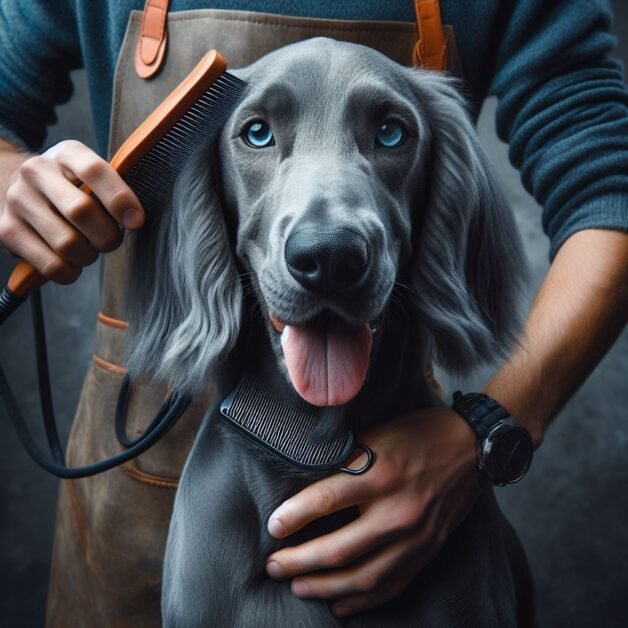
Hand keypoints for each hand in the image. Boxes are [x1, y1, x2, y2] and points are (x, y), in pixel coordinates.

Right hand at [0, 139, 143, 283]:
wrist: (14, 188)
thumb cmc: (70, 188)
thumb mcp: (90, 176)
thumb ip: (113, 190)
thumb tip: (134, 219)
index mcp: (66, 153)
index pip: (95, 171)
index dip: (120, 199)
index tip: (137, 221)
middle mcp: (36, 171)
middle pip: (82, 211)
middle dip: (107, 236)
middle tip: (110, 240)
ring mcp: (18, 201)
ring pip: (67, 243)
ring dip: (89, 256)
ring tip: (88, 249)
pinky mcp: (7, 231)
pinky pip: (51, 264)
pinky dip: (70, 272)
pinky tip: (72, 263)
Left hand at [265, 407, 487, 616]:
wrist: (471, 446)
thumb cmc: (417, 434)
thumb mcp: (377, 434)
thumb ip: (345, 461)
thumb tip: (304, 487)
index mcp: (381, 473)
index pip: (324, 500)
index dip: (293, 517)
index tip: (273, 527)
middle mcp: (398, 510)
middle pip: (338, 549)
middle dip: (299, 561)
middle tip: (273, 566)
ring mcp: (416, 536)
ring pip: (363, 576)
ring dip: (325, 587)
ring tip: (297, 587)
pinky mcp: (428, 550)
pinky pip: (392, 584)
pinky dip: (363, 599)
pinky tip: (339, 603)